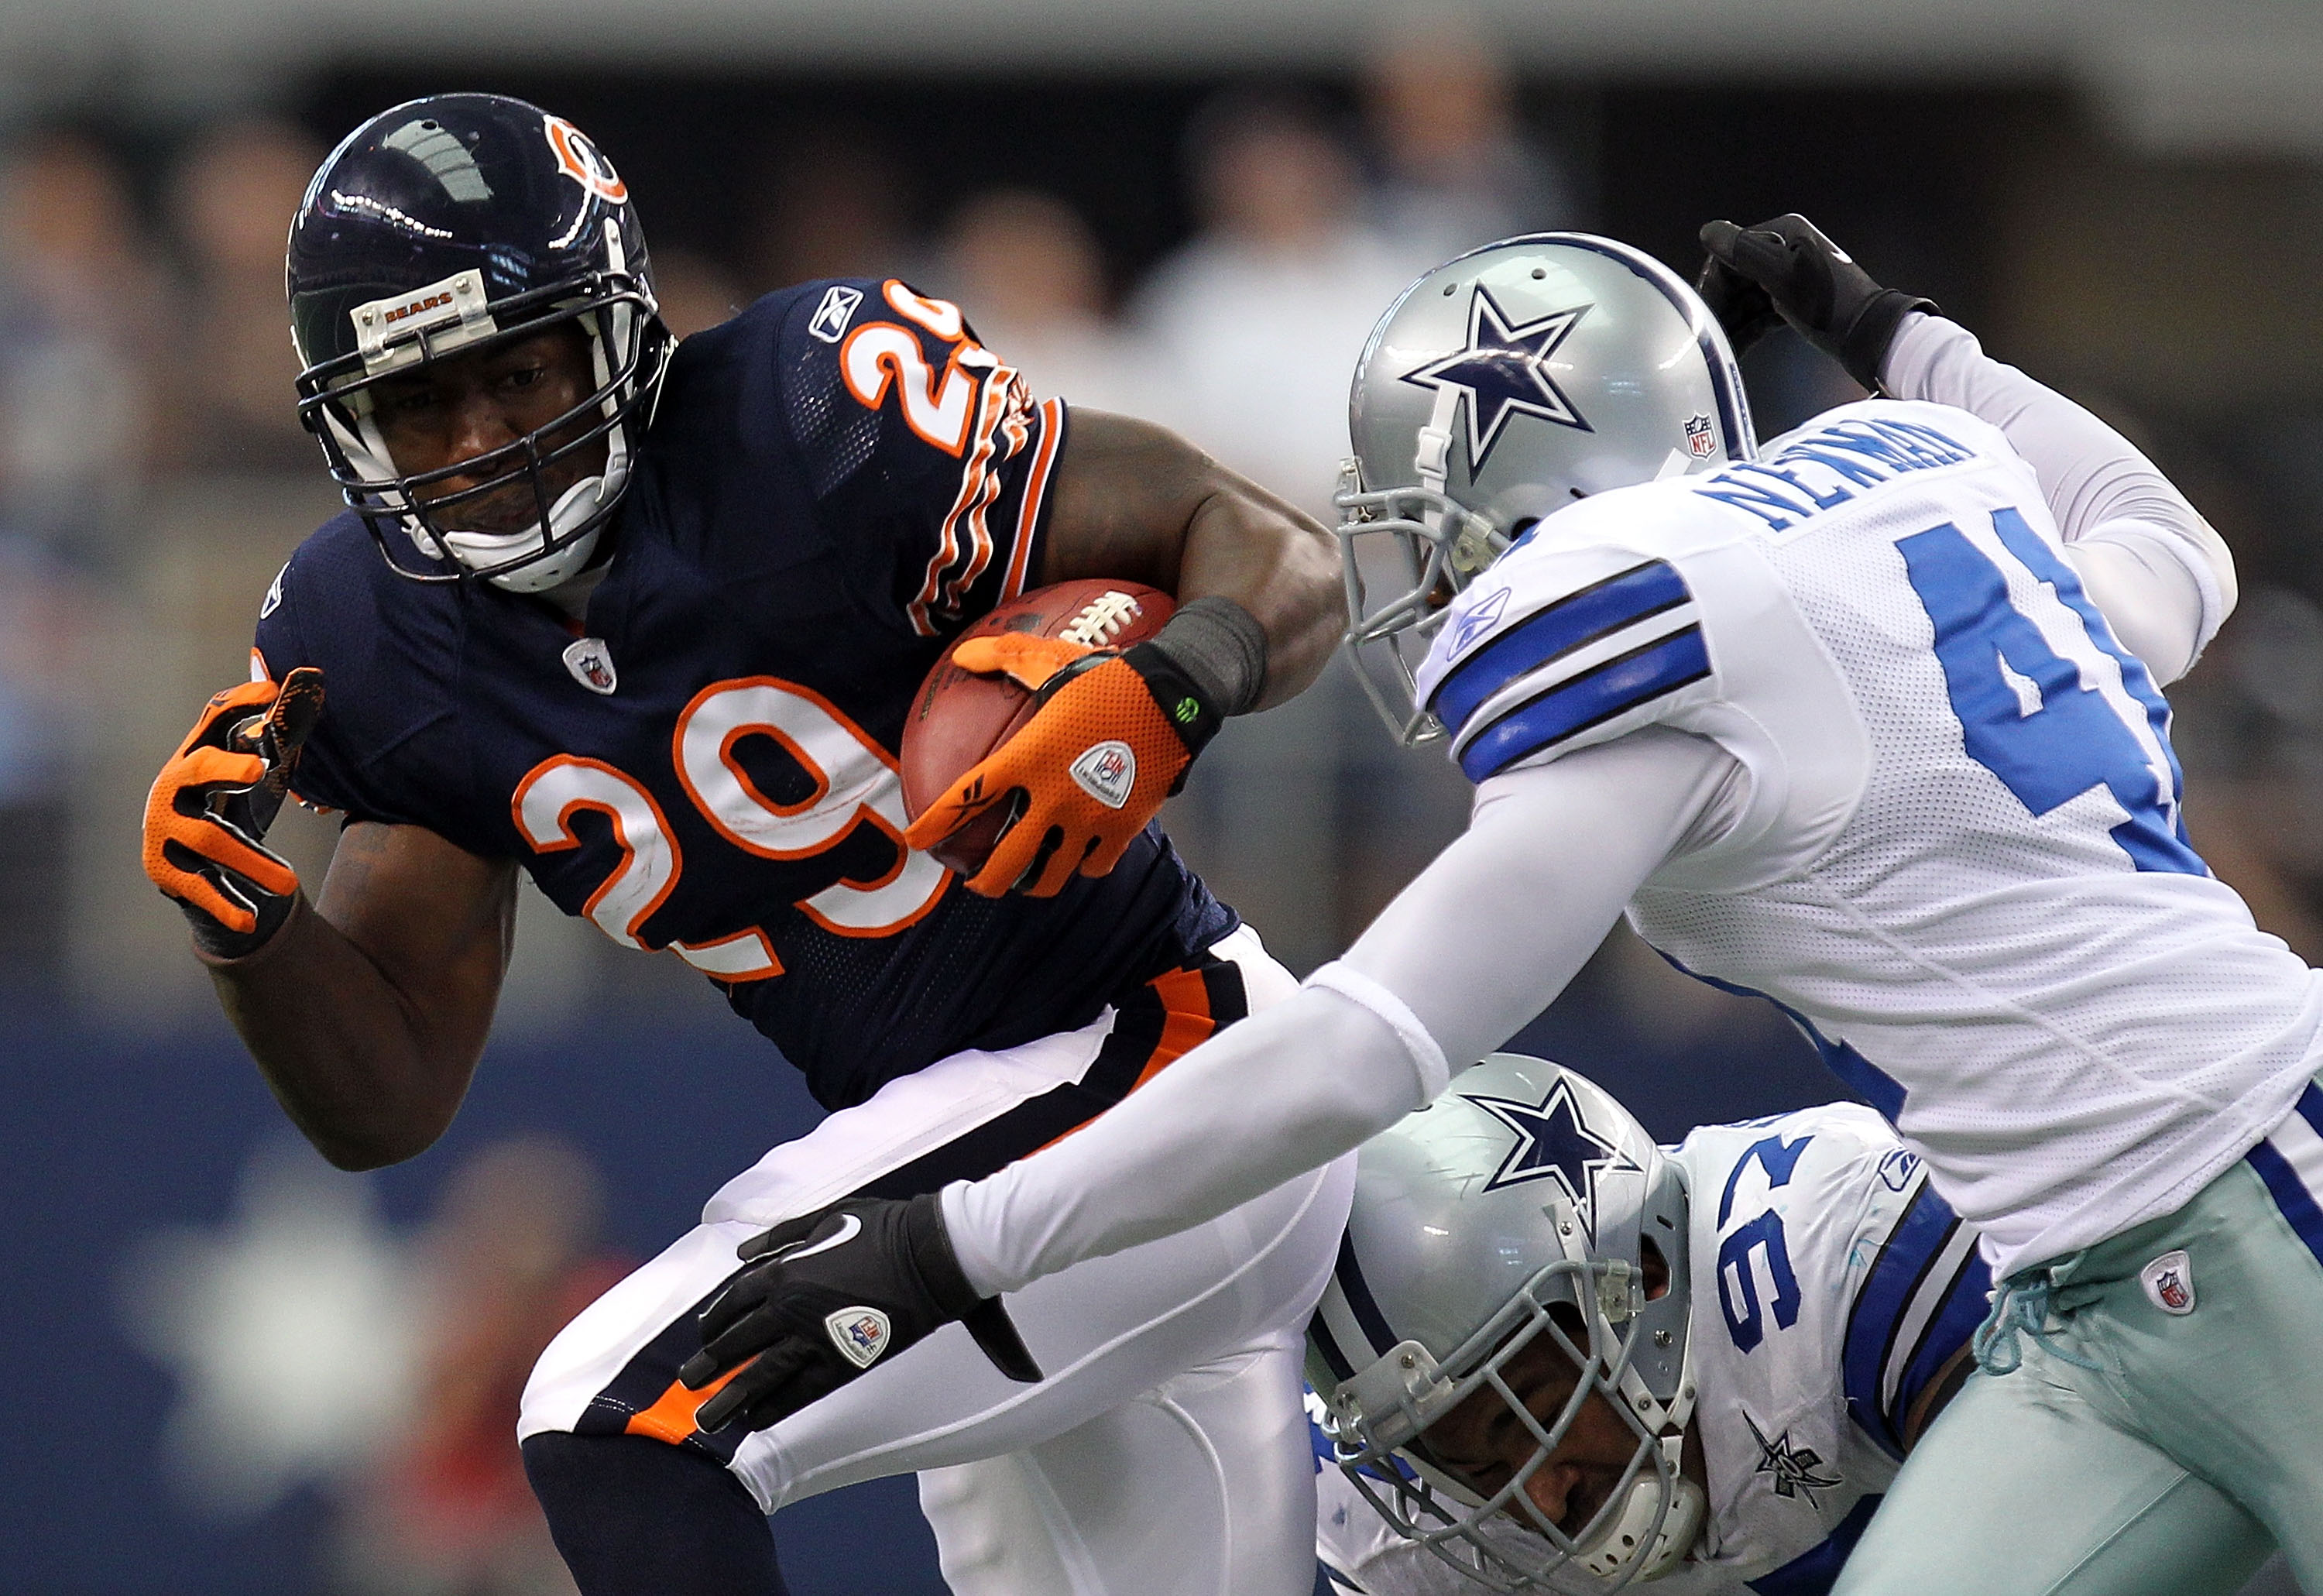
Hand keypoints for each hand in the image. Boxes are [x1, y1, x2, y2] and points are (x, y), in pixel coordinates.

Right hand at [142, 668, 324, 958]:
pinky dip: (227, 905)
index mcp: (200, 752)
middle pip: (198, 769)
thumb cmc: (237, 802)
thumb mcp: (266, 767)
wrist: (207, 869)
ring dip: (252, 861)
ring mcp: (166, 829)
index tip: (272, 691)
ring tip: (290, 884)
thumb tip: (314, 675)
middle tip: (263, 769)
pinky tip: (253, 922)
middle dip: (228, 767)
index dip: (240, 704)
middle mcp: (175, 785)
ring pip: (209, 840)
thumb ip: (288, 725)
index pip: (213, 719)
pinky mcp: (165, 870)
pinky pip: (198, 889)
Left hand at [679, 1193, 1040, 1434]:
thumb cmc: (883, 1228)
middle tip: (688, 1384)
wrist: (929, 1253)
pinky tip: (758, 1419)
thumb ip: (781, 1237)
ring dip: (731, 1398)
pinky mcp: (844, 1361)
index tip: (704, 1338)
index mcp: (783, 1270)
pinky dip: (777, 1406)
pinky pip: (802, 1391)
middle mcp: (789, 1308)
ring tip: (707, 1421)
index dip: (716, 1323)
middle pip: (738, 1343)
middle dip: (709, 1365)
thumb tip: (742, 1254)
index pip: (734, 1303)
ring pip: (761, 1374)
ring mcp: (815, 1338)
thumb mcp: (826, 1218)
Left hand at [901, 633, 1218, 896]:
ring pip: (1051, 874)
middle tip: (979, 885)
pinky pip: (1094, 865)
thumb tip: (961, 656)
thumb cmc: (1106, 677)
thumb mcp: (1049, 659)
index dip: (935, 823)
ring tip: (1029, 883)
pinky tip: (1081, 861)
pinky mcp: (1122, 827)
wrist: (1171, 695)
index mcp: (1026, 757)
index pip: (968, 797)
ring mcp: (1088, 817)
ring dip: (1035, 884)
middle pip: (1007, 861)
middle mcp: (1051, 796)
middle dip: (987, 883)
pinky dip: (1084, 867)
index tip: (916, 840)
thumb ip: (1003, 657)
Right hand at [1696, 214, 1936, 390]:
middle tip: (1710, 330)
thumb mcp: (1783, 274)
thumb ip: (1743, 251)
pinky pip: (1762, 308)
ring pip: (1748, 294)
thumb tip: (1708, 232)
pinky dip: (1750, 323)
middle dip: (1723, 302)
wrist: (1868, 334)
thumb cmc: (1829, 304)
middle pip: (1738, 273)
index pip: (1731, 251)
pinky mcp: (1797, 299)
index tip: (1705, 310)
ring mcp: (1792, 275)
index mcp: (1784, 234)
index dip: (1714, 281)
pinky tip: (1743, 339)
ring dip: (1733, 317)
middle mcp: (1787, 248)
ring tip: (1723, 339)